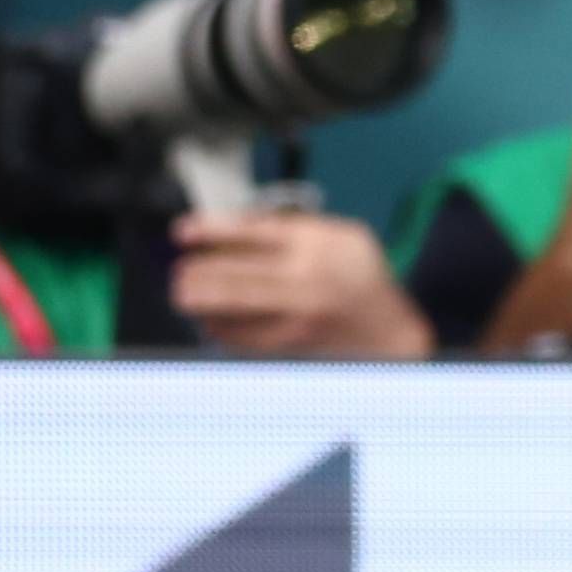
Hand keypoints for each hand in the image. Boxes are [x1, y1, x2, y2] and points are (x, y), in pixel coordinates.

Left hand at [168, 211, 433, 360]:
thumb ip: (297, 228)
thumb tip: (239, 229)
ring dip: (202, 302)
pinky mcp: (293, 343)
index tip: (182, 233)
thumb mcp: (344, 237)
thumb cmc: (364, 279)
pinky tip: (211, 323)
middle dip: (197, 274)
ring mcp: (299, 314)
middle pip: (235, 274)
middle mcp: (307, 278)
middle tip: (179, 274)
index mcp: (318, 243)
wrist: (391, 331)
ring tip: (185, 296)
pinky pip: (244, 336)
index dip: (210, 231)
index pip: (251, 232)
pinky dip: (221, 328)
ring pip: (234, 307)